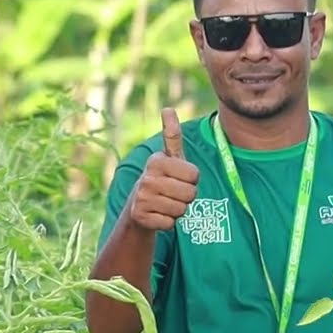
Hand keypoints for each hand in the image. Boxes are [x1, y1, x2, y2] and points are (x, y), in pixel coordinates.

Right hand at [127, 107, 198, 231]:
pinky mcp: (140, 217)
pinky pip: (170, 223)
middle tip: (173, 193)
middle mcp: (147, 178)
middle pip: (190, 194)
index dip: (192, 179)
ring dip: (178, 210)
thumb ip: (171, 136)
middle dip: (187, 197)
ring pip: (181, 210)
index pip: (194, 174)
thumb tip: (168, 108)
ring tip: (165, 203)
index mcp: (156, 161)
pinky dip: (168, 222)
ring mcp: (142, 198)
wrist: (138, 207)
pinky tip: (158, 215)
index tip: (179, 178)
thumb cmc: (161, 179)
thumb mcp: (168, 158)